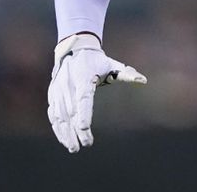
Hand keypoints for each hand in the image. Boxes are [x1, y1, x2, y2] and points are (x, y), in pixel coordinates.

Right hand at [47, 33, 146, 152]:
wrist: (74, 49)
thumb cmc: (96, 60)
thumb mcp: (112, 64)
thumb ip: (127, 74)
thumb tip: (143, 81)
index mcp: (84, 78)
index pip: (83, 99)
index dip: (83, 115)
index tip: (85, 129)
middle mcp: (68, 85)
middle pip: (71, 112)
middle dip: (76, 130)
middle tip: (83, 145)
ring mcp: (58, 90)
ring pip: (59, 115)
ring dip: (65, 133)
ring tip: (73, 147)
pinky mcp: (53, 94)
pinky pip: (53, 114)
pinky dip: (57, 127)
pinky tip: (64, 138)